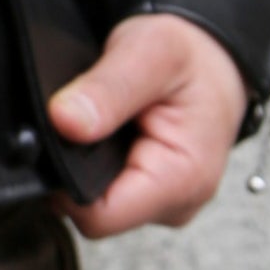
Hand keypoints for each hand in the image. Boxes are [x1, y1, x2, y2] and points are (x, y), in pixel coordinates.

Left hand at [47, 12, 250, 239]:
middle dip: (74, 170)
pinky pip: (108, 189)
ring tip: (97, 122)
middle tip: (77, 119)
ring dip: (85, 165)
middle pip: (94, 212)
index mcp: (182, 179)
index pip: (99, 216)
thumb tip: (63, 121)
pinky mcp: (152, 194)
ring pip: (97, 201)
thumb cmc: (190, 56)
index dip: (65, 181)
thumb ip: (107, 89)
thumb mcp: (150, 53)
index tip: (54, 137)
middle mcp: (176, 203)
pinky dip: (95, 163)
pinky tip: (103, 134)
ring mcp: (164, 202)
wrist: (214, 58)